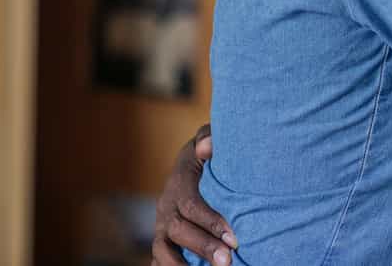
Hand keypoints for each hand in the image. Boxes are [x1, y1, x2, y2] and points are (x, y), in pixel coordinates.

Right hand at [151, 124, 236, 265]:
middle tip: (228, 260)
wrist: (190, 166)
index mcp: (178, 184)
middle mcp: (166, 208)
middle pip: (179, 231)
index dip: (210, 222)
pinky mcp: (163, 242)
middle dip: (203, 246)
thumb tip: (208, 146)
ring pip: (162, 251)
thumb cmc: (206, 154)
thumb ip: (208, 138)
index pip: (190, 206)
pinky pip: (158, 261)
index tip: (233, 236)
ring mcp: (162, 227)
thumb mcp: (206, 139)